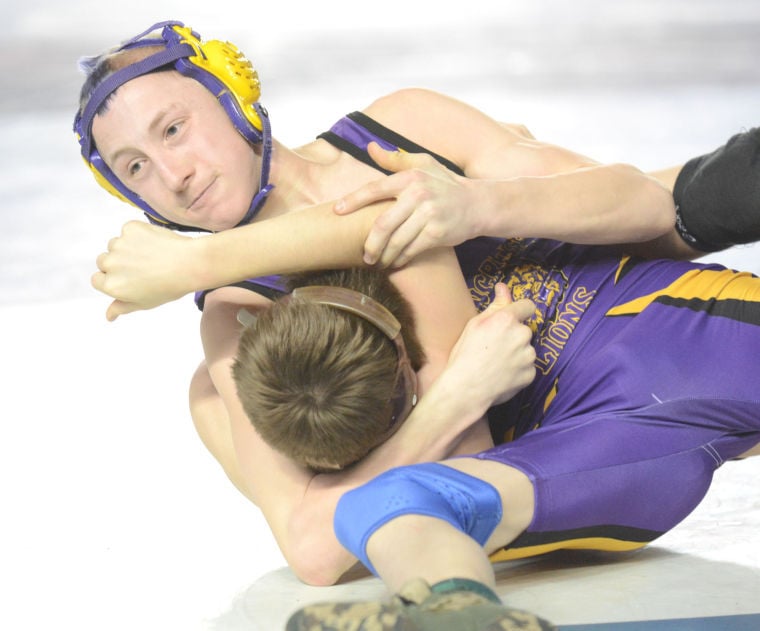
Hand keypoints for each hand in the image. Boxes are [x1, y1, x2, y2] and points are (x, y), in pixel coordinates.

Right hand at [91, 221, 200, 320]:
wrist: (190, 264)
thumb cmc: (169, 287)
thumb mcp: (144, 303)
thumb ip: (122, 307)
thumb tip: (108, 316)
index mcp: (111, 285)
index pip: (97, 280)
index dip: (112, 279)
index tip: (129, 278)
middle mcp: (110, 264)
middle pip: (103, 261)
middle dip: (118, 263)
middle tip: (142, 267)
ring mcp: (119, 244)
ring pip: (115, 245)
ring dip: (127, 248)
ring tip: (151, 256)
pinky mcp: (130, 228)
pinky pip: (128, 231)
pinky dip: (138, 235)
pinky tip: (154, 244)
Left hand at [334, 143, 479, 266]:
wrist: (478, 204)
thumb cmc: (446, 184)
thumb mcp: (424, 164)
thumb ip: (395, 158)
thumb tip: (370, 147)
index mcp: (410, 177)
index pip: (374, 189)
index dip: (353, 201)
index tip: (337, 212)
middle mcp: (418, 194)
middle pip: (383, 224)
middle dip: (370, 244)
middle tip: (365, 255)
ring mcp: (428, 214)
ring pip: (396, 241)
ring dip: (384, 255)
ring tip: (378, 261)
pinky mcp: (437, 232)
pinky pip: (411, 250)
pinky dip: (401, 259)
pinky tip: (396, 262)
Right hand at [443, 283, 535, 411]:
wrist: (465, 388)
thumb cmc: (465, 355)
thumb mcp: (475, 325)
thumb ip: (495, 305)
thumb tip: (503, 287)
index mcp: (507, 319)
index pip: (527, 306)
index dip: (520, 312)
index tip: (512, 319)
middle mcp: (522, 335)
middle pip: (524, 330)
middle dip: (513, 336)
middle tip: (493, 348)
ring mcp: (528, 356)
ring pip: (526, 350)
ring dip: (516, 354)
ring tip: (496, 364)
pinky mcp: (530, 374)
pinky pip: (527, 368)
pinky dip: (517, 371)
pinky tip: (501, 375)